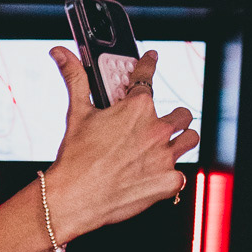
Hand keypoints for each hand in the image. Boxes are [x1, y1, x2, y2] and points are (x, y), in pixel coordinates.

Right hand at [44, 49, 197, 242]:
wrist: (75, 198)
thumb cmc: (75, 157)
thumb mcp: (77, 114)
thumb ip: (75, 79)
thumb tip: (61, 53)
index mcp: (137, 107)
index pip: (148, 76)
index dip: (149, 64)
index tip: (151, 59)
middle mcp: (156, 129)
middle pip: (180, 114)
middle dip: (171, 116)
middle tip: (157, 123)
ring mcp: (165, 156)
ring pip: (190, 139)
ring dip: (181, 140)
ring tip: (166, 146)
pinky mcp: (169, 181)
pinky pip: (180, 174)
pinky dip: (170, 175)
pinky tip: (154, 176)